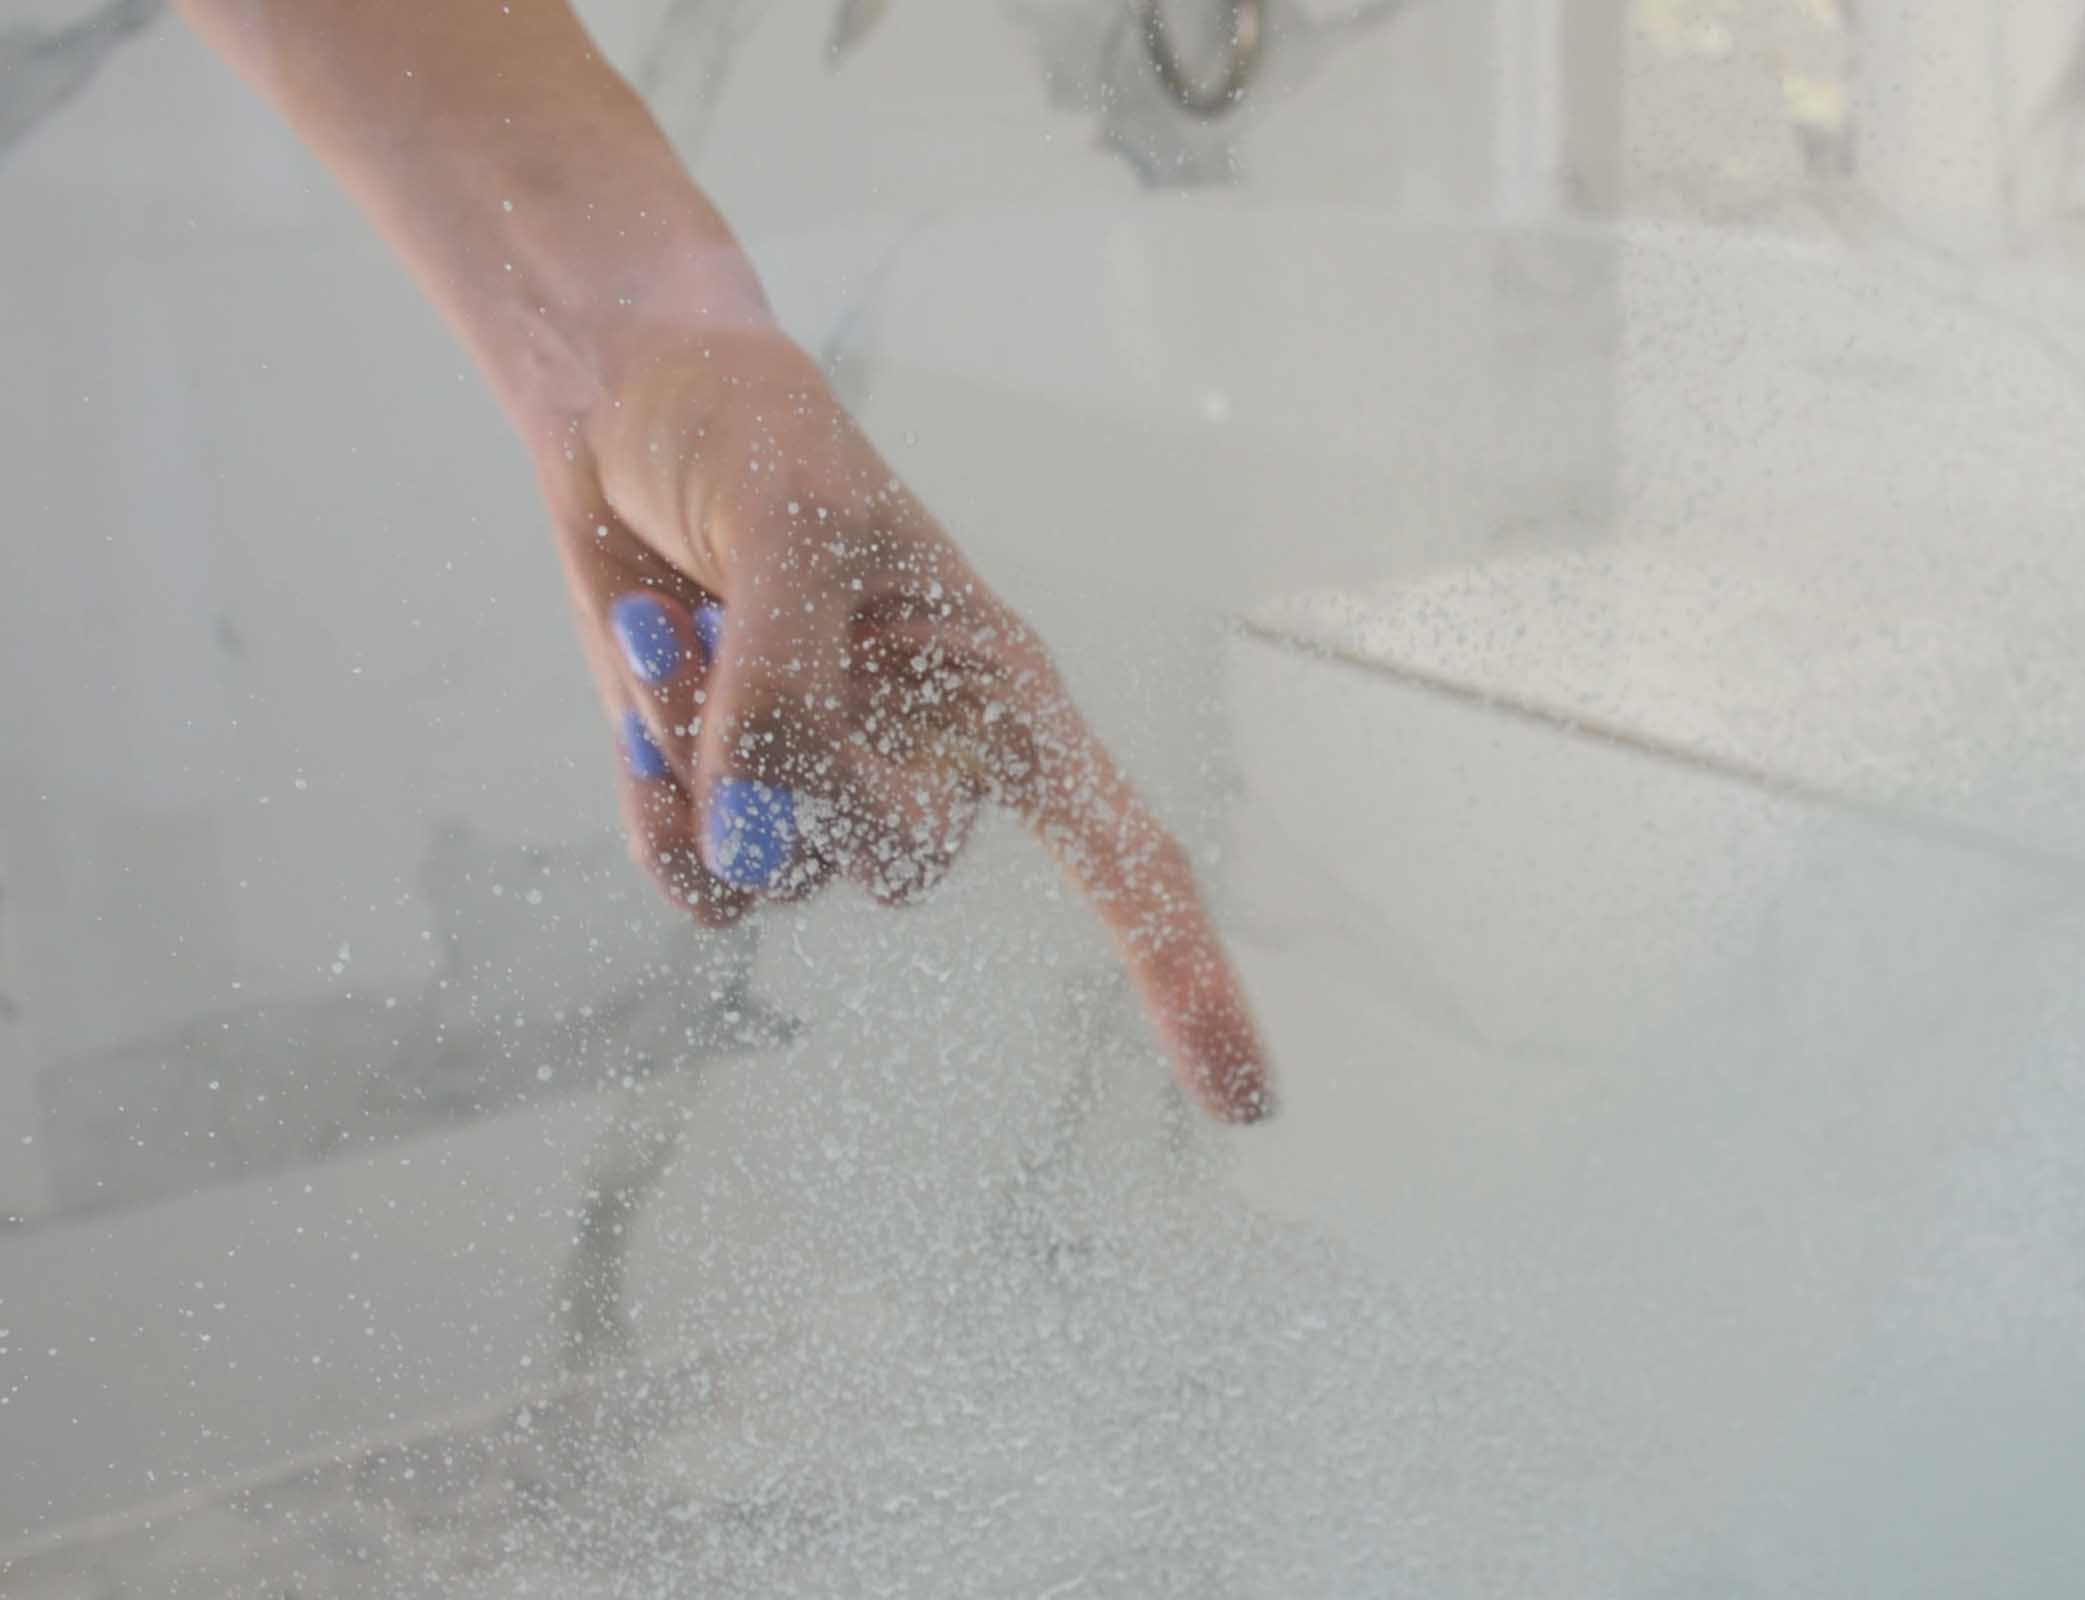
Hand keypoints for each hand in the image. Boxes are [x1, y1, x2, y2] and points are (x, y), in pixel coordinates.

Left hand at [536, 324, 1271, 1123]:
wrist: (626, 412)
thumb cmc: (749, 435)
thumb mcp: (792, 519)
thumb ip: (782, 686)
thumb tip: (746, 837)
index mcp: (1002, 690)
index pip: (1121, 848)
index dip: (1184, 971)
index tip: (1247, 1104)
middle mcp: (928, 760)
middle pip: (898, 864)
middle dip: (804, 770)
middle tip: (738, 630)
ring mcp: (826, 792)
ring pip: (779, 874)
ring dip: (702, 753)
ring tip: (685, 621)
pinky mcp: (729, 808)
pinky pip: (700, 892)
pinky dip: (656, 819)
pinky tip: (640, 716)